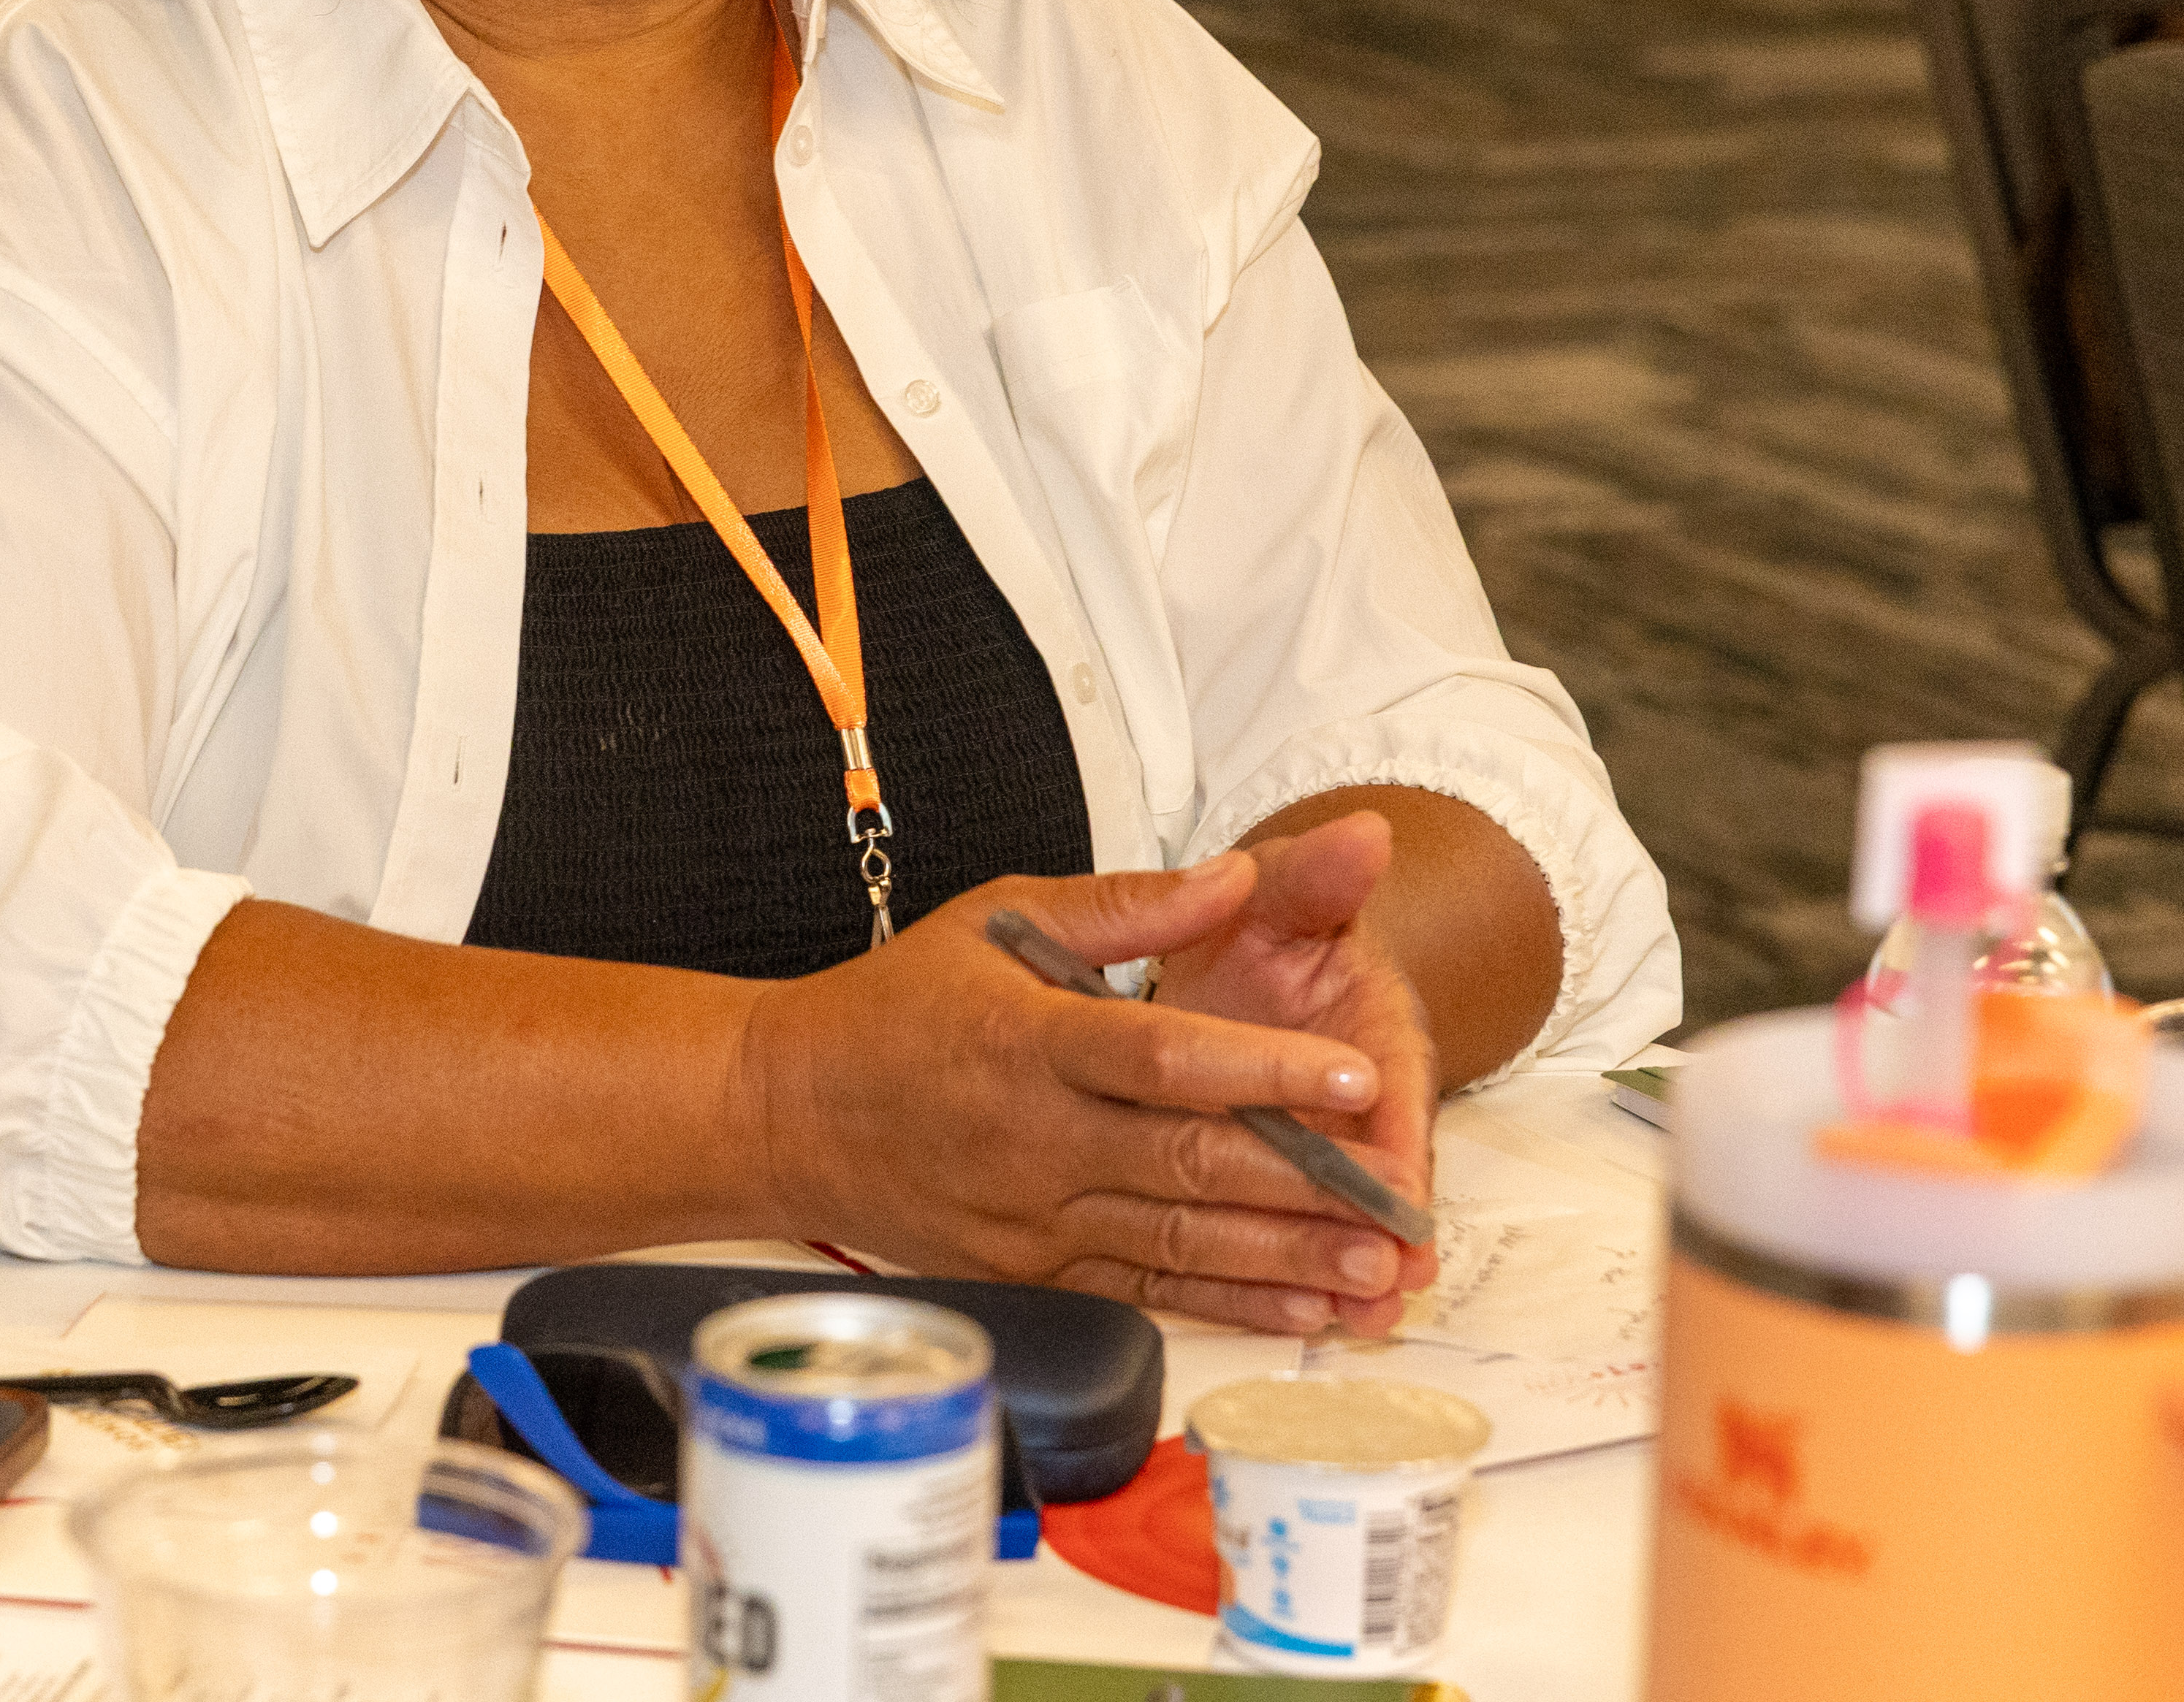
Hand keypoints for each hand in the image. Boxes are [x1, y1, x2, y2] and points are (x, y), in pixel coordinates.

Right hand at [732, 857, 1419, 1335]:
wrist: (784, 1112)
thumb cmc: (895, 1006)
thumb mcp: (994, 918)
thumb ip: (1125, 904)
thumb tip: (1235, 876)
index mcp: (1027, 1040)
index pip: (1165, 1058)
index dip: (1267, 1071)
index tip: (1359, 1078)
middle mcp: (1032, 1139)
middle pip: (1187, 1164)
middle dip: (1306, 1184)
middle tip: (1399, 1197)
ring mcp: (1030, 1218)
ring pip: (1178, 1242)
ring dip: (1285, 1259)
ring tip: (1375, 1266)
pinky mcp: (1029, 1272)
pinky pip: (1142, 1292)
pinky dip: (1225, 1302)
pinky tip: (1298, 1307)